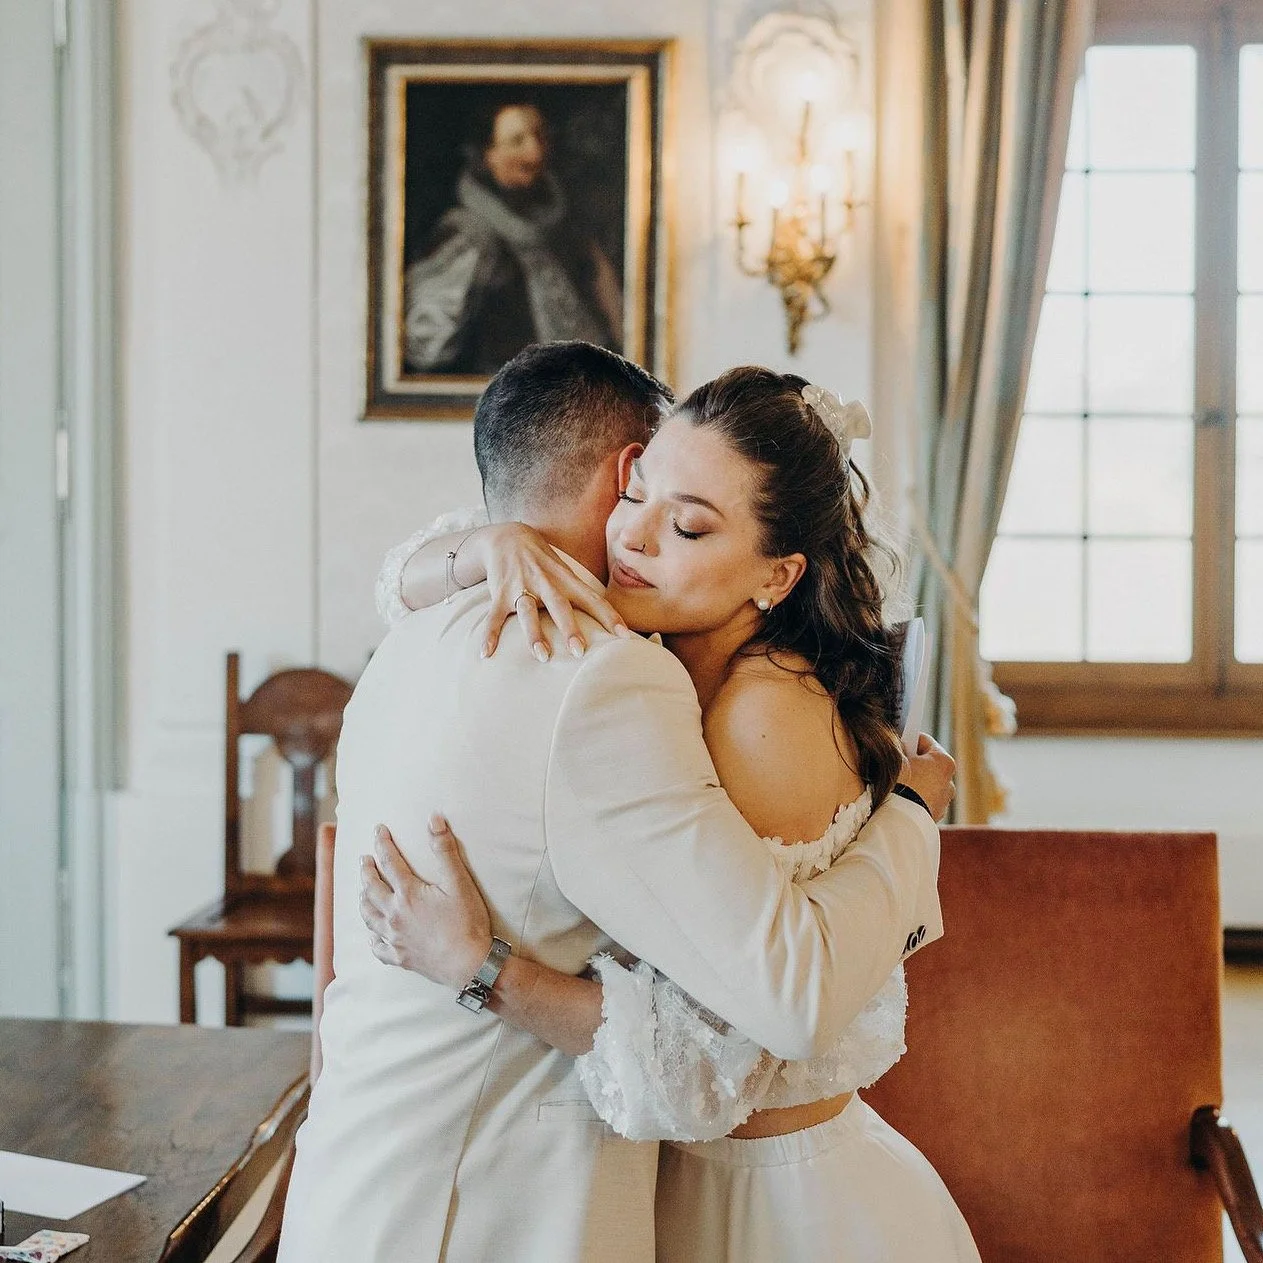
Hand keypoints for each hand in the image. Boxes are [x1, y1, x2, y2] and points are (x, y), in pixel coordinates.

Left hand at [359, 816, 492, 988]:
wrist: (469, 964)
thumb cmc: (467, 922)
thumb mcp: (459, 882)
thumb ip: (444, 850)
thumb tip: (433, 819)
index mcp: (408, 894)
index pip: (389, 862)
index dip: (383, 843)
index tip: (378, 829)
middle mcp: (394, 915)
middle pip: (371, 888)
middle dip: (366, 870)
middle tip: (364, 859)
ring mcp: (395, 938)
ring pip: (369, 916)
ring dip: (363, 900)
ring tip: (362, 891)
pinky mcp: (400, 957)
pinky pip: (378, 947)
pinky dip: (372, 937)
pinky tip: (373, 934)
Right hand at [469, 522, 629, 658]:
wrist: (508, 537)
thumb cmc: (544, 563)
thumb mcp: (566, 573)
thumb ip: (583, 595)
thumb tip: (611, 621)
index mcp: (566, 580)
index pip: (593, 599)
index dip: (610, 616)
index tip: (625, 636)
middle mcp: (545, 583)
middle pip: (559, 606)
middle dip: (570, 628)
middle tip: (580, 651)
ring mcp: (521, 587)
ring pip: (528, 612)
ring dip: (535, 634)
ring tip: (542, 656)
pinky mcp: (500, 593)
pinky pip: (494, 616)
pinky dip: (489, 634)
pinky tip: (486, 653)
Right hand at [898, 733, 955, 821]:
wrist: (900, 819)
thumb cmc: (899, 785)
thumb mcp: (895, 758)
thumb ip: (898, 747)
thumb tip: (898, 744)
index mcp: (944, 762)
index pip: (926, 741)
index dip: (909, 738)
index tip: (899, 740)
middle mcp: (949, 780)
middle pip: (929, 763)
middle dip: (914, 761)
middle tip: (897, 761)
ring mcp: (944, 800)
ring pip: (928, 782)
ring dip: (916, 779)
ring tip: (898, 781)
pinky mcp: (936, 814)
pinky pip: (925, 798)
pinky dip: (916, 795)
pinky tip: (901, 796)